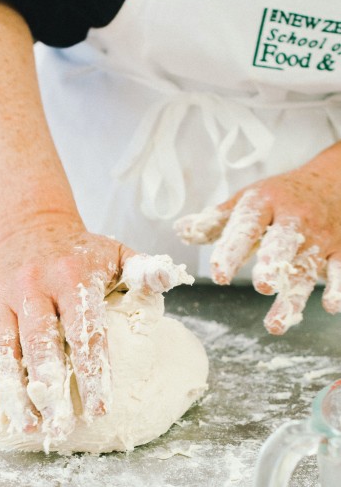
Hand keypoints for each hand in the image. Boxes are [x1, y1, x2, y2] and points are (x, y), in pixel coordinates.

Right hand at [0, 221, 136, 440]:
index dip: (91, 371)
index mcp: (71, 275)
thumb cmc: (78, 250)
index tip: (99, 407)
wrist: (30, 226)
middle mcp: (32, 284)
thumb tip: (170, 280)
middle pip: (40, 343)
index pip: (84, 330)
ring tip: (31, 425)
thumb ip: (143, 269)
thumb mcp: (115, 252)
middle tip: (61, 427)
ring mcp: (1, 294)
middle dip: (50, 390)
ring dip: (15, 391)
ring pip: (3, 349)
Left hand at [174, 142, 340, 334]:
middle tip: (261, 286)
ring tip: (276, 324)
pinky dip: (338, 287)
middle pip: (282, 242)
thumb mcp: (246, 201)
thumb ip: (214, 220)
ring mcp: (319, 236)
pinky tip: (329, 307)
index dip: (232, 249)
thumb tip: (180, 231)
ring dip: (293, 296)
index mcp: (264, 204)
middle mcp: (293, 219)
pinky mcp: (339, 250)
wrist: (331, 181)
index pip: (246, 226)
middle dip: (273, 264)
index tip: (218, 273)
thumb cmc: (278, 196)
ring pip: (307, 267)